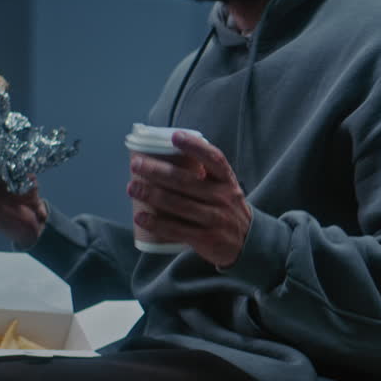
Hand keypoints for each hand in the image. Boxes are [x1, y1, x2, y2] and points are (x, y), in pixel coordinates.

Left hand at [126, 131, 251, 266]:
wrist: (248, 244)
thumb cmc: (226, 210)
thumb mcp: (226, 189)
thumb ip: (205, 175)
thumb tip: (167, 158)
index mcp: (227, 181)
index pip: (214, 159)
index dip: (194, 146)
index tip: (175, 136)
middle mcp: (222, 198)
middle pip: (185, 181)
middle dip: (157, 171)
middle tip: (136, 164)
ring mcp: (214, 219)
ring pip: (177, 204)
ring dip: (151, 195)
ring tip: (132, 188)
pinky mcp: (205, 239)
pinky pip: (176, 229)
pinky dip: (156, 223)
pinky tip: (140, 216)